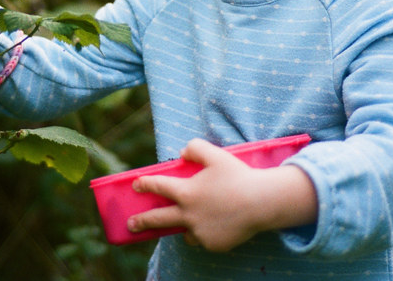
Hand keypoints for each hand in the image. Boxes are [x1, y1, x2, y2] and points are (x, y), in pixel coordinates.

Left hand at [127, 138, 317, 251]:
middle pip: (158, 219)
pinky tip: (218, 223)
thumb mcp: (215, 154)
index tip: (136, 185)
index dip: (145, 184)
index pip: (158, 186)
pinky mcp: (213, 244)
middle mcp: (188, 215)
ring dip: (184, 226)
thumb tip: (181, 154)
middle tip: (131, 224)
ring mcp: (200, 232)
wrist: (261, 203)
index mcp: (186, 192)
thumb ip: (194, 148)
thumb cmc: (238, 176)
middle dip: (141, 221)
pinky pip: (204, 239)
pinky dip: (206, 232)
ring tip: (191, 220)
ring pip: (185, 231)